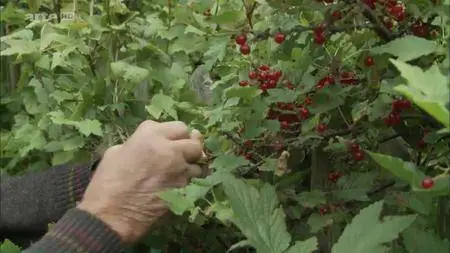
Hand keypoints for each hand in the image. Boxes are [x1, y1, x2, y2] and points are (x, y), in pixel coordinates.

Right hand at [78, 120, 204, 243]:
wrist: (112, 214)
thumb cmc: (107, 182)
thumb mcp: (116, 152)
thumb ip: (139, 143)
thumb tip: (150, 146)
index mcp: (151, 135)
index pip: (179, 127)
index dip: (175, 135)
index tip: (170, 142)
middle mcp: (170, 149)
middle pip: (194, 142)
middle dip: (190, 147)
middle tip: (181, 154)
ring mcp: (180, 170)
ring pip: (199, 162)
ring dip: (192, 165)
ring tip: (180, 171)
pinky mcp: (184, 189)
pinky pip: (194, 180)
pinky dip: (188, 181)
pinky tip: (177, 184)